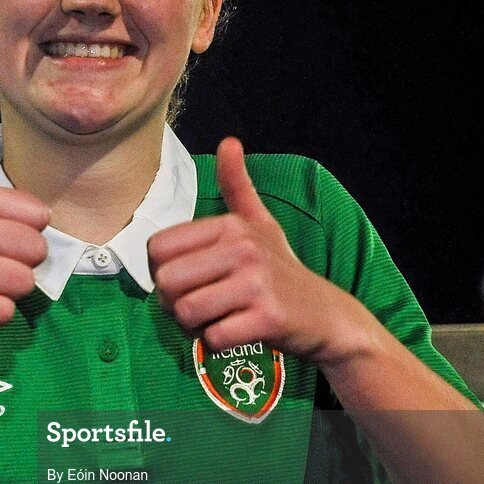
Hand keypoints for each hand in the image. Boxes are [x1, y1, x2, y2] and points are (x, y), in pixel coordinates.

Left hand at [148, 137, 347, 358]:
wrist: (328, 315)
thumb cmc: (281, 270)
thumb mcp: (260, 223)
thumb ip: (237, 186)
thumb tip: (229, 141)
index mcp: (230, 225)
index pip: (156, 249)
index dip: (162, 273)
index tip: (188, 280)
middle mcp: (242, 247)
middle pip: (166, 282)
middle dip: (174, 304)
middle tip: (201, 306)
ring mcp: (257, 282)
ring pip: (185, 311)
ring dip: (194, 326)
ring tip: (217, 318)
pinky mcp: (267, 318)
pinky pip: (212, 337)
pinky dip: (216, 343)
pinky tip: (236, 333)